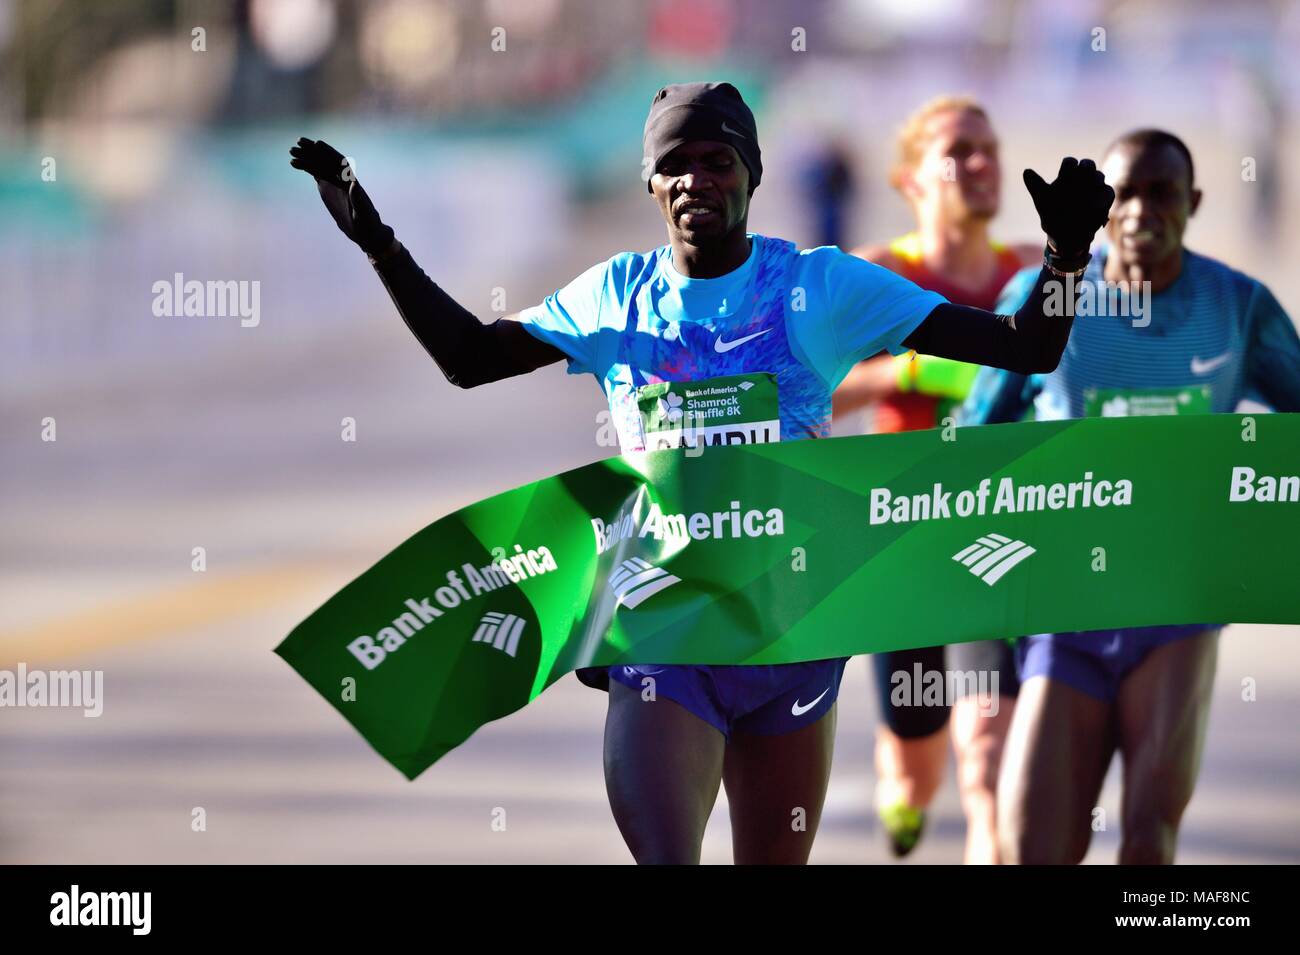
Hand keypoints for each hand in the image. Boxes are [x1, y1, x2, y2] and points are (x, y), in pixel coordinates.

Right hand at [289, 138, 394, 256]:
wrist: (363, 230)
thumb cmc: (367, 222)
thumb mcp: (363, 212)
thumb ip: (359, 198)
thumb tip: (353, 184)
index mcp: (351, 180)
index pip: (340, 163)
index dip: (329, 153)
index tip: (317, 144)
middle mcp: (342, 177)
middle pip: (327, 160)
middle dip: (314, 151)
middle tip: (298, 142)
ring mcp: (333, 180)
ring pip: (318, 164)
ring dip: (306, 157)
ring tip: (291, 151)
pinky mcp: (327, 186)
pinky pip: (314, 172)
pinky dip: (305, 166)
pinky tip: (294, 163)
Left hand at [1023, 158, 1113, 267]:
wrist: (1064, 233)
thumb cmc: (1051, 213)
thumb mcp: (1042, 200)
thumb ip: (1035, 185)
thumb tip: (1026, 171)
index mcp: (1066, 175)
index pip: (1069, 163)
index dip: (1068, 167)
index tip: (1063, 176)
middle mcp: (1082, 177)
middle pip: (1087, 164)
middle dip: (1084, 168)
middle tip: (1082, 173)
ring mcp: (1095, 186)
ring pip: (1098, 176)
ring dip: (1094, 180)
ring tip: (1087, 192)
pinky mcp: (1104, 197)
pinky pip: (1107, 192)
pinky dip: (1101, 197)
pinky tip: (1094, 206)